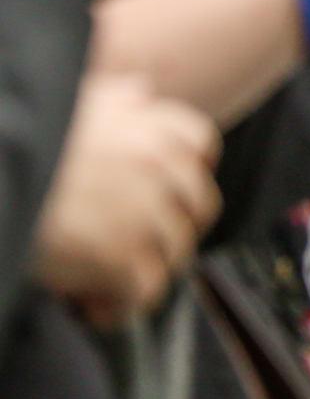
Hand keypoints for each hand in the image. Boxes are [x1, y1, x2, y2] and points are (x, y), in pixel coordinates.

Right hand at [30, 75, 218, 325]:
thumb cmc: (20, 140)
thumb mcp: (71, 102)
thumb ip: (115, 101)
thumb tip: (141, 92)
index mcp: (154, 126)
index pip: (200, 147)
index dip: (183, 175)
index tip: (165, 194)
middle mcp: (161, 167)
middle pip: (197, 207)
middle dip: (170, 229)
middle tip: (133, 248)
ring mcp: (145, 213)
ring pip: (174, 253)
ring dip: (143, 270)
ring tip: (104, 281)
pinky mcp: (121, 257)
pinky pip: (144, 290)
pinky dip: (121, 305)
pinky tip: (95, 307)